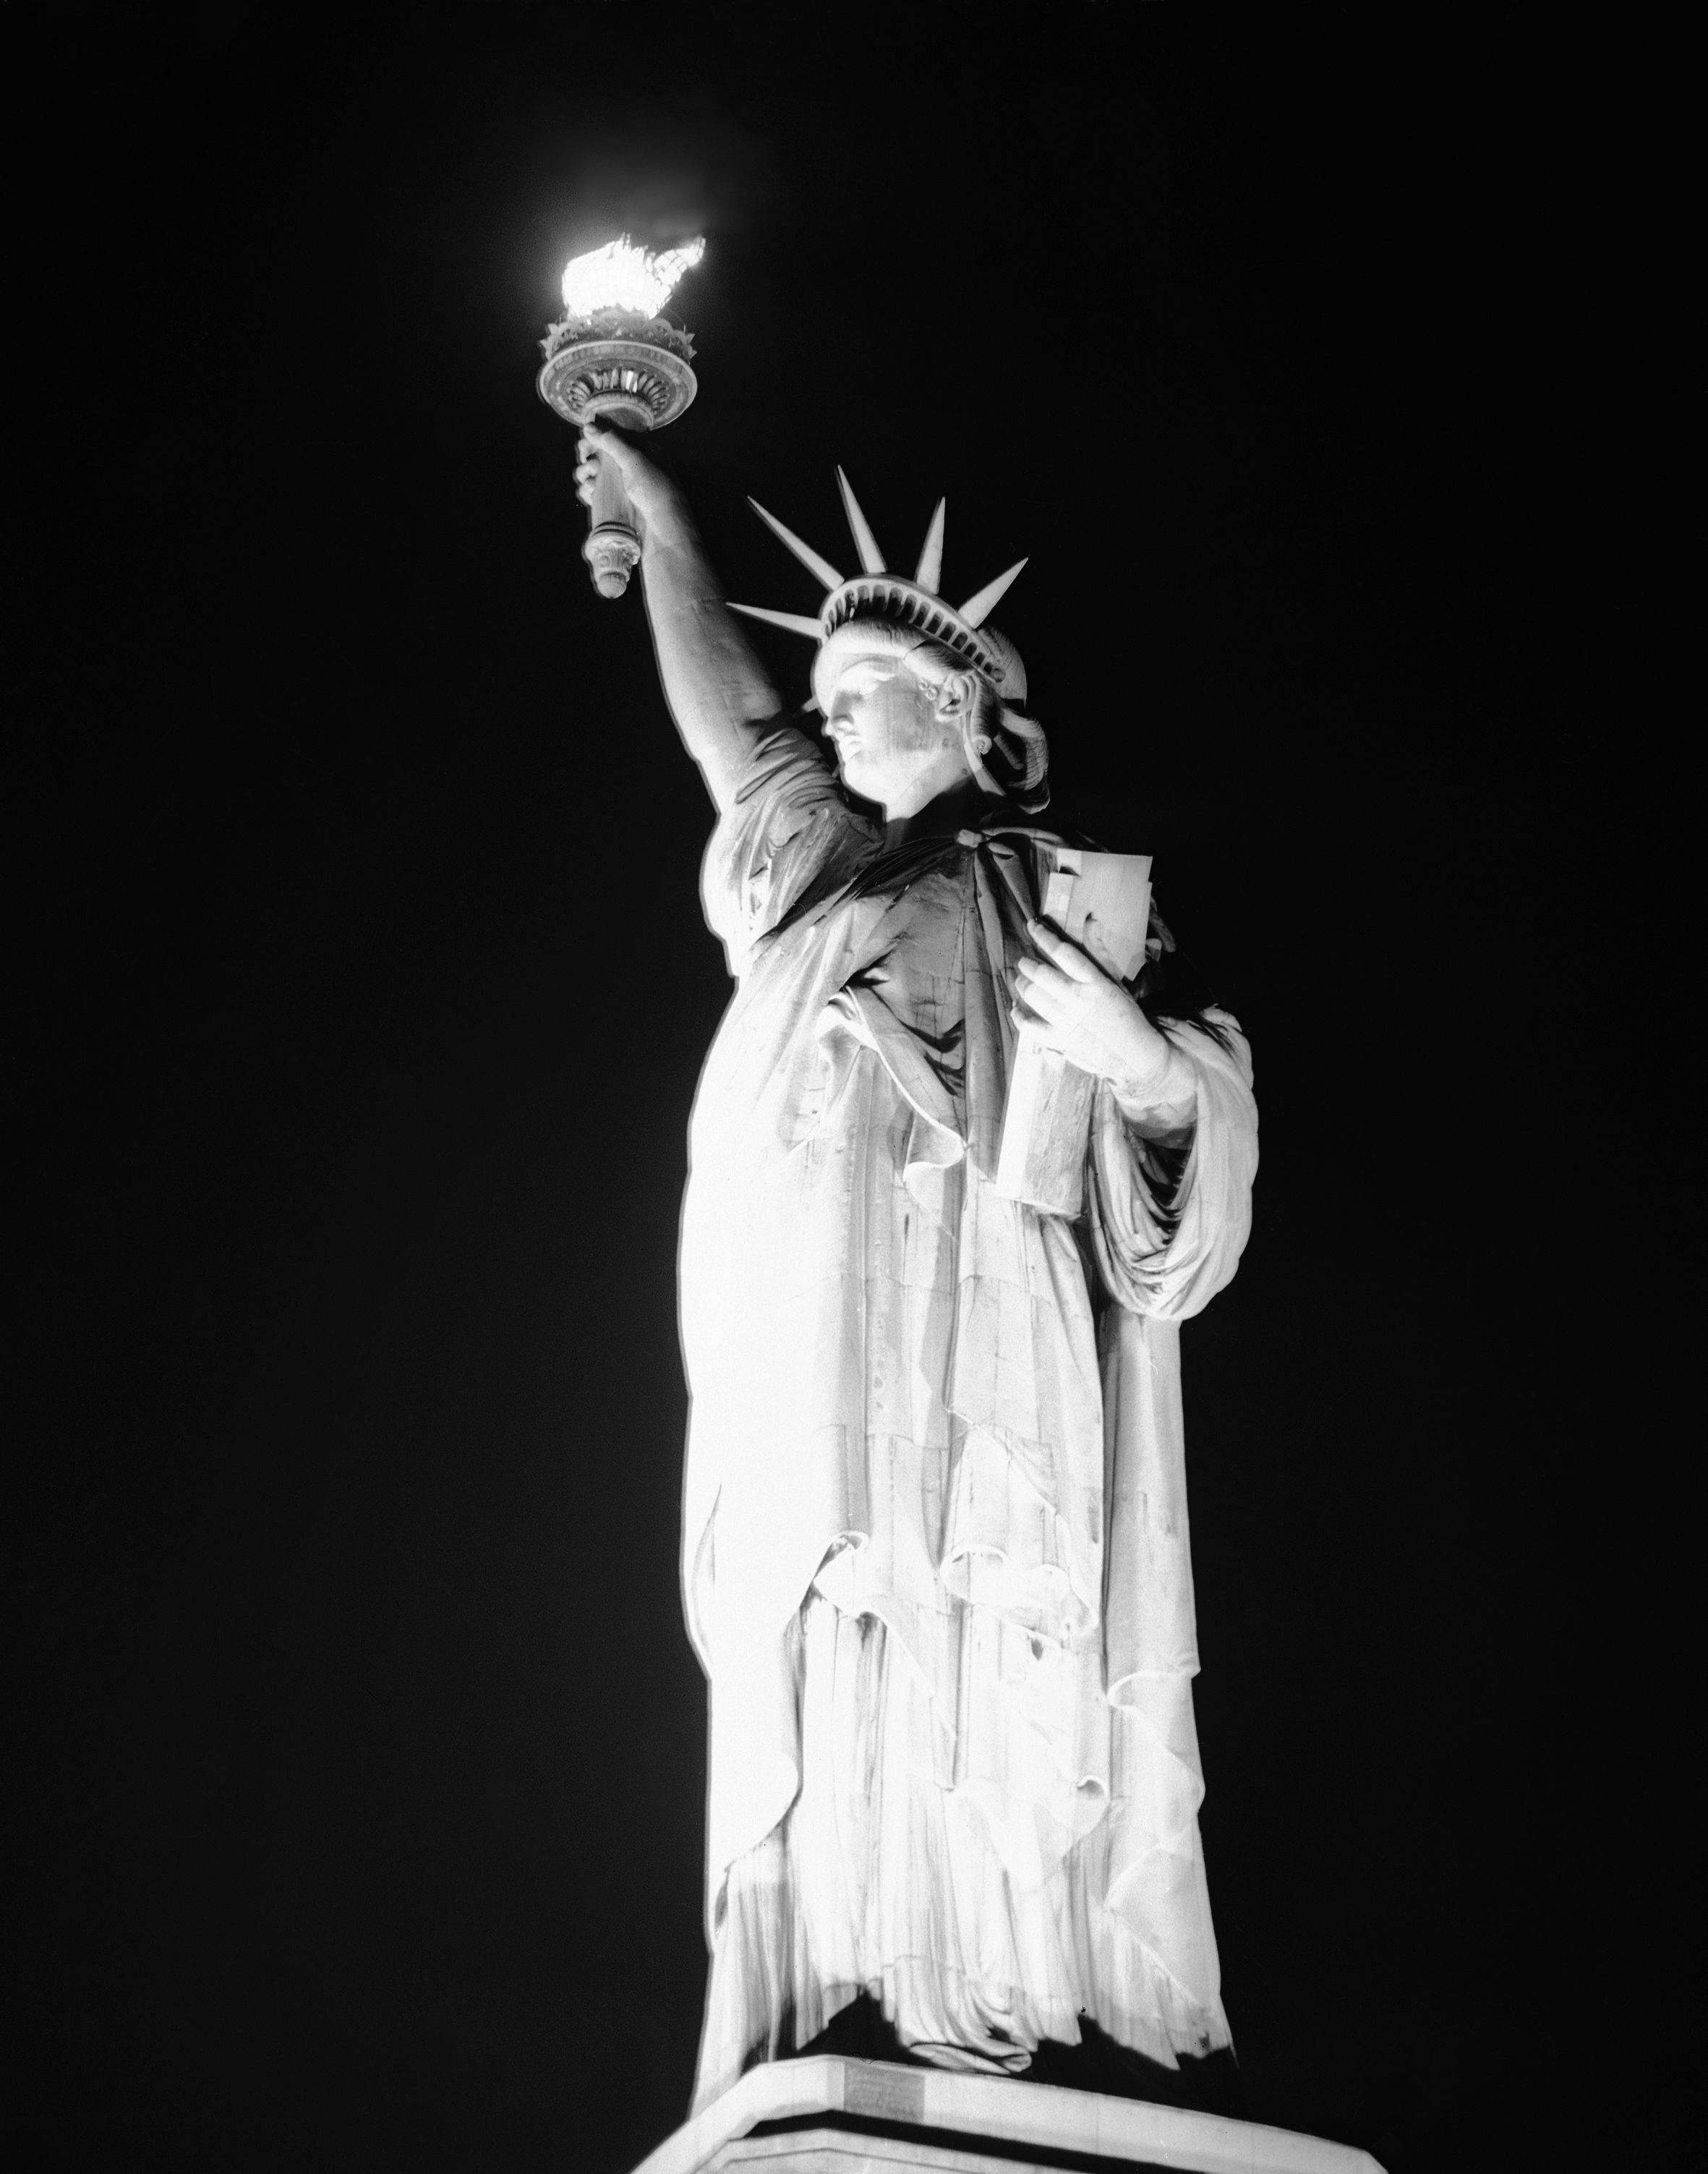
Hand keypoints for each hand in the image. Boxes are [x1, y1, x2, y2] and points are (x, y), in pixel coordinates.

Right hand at [574, 419, 676, 528]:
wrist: (663, 529)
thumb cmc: (655, 490)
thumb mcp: (635, 459)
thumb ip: (611, 441)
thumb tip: (588, 426)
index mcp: (642, 451)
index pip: (613, 436)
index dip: (596, 437)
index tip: (586, 443)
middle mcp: (630, 466)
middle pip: (600, 454)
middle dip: (588, 456)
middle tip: (588, 463)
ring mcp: (622, 486)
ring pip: (594, 474)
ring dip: (585, 472)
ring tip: (590, 477)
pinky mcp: (614, 503)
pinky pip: (594, 492)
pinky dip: (587, 490)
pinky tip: (589, 490)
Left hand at [1012, 918, 1175, 1100]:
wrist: (1135, 1054)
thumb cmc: (1125, 1014)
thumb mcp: (1115, 980)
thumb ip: (1099, 951)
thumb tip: (1090, 920)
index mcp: (1095, 982)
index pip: (1064, 953)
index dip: (1044, 937)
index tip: (1031, 926)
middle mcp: (1079, 1000)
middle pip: (1042, 974)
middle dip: (1027, 963)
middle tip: (1023, 961)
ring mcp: (1067, 1022)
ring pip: (1033, 995)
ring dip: (1021, 984)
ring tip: (1020, 980)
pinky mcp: (1059, 1041)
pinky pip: (1029, 1026)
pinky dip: (1018, 1015)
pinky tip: (1016, 1007)